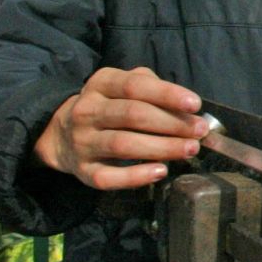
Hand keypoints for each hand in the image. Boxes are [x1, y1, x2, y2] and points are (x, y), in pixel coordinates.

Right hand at [34, 66, 207, 189]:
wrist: (62, 135)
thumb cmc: (109, 107)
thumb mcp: (122, 86)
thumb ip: (152, 86)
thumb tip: (186, 106)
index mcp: (101, 84)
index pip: (135, 85)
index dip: (167, 94)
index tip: (195, 104)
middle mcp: (87, 111)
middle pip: (133, 115)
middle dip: (172, 123)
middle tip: (200, 132)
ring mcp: (83, 142)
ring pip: (123, 144)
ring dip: (162, 148)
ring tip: (189, 149)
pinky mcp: (83, 170)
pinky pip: (108, 177)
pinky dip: (136, 176)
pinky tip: (160, 171)